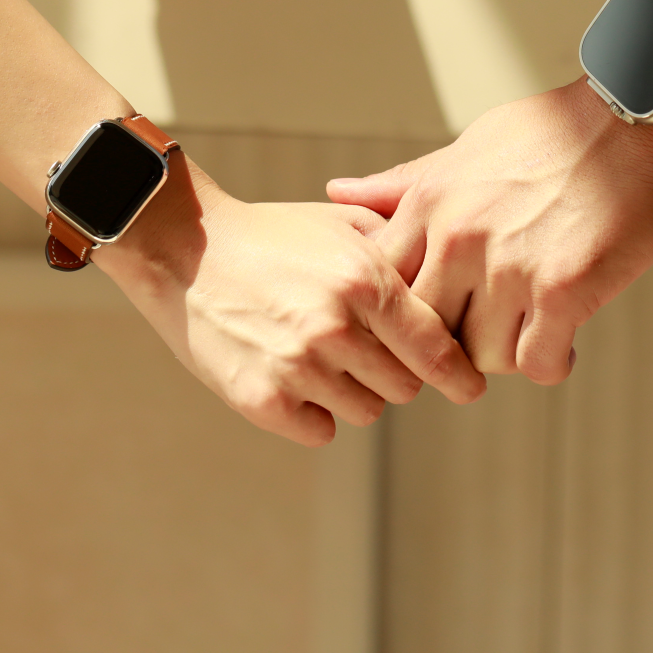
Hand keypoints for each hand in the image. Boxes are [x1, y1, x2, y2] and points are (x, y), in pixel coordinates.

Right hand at [99, 155, 483, 445]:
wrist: (184, 250)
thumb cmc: (272, 236)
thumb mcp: (342, 222)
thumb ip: (400, 247)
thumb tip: (456, 280)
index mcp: (365, 281)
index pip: (436, 350)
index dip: (457, 373)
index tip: (468, 387)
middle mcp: (336, 328)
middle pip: (405, 388)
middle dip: (392, 371)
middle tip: (361, 348)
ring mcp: (298, 367)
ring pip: (365, 411)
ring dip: (352, 392)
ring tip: (318, 354)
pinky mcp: (262, 400)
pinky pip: (320, 430)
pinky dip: (312, 412)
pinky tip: (292, 376)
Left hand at [327, 81, 652, 383]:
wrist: (641, 114)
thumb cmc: (558, 131)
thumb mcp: (468, 149)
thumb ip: (405, 184)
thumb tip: (340, 195)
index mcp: (429, 204)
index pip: (383, 289)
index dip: (403, 317)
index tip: (433, 321)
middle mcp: (458, 237)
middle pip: (426, 333)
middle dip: (451, 346)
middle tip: (486, 337)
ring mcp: (509, 265)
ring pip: (480, 357)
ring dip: (506, 354)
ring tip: (531, 331)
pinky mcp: (563, 288)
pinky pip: (535, 363)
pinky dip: (549, 362)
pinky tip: (564, 341)